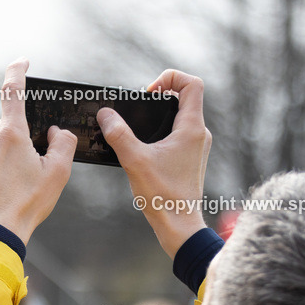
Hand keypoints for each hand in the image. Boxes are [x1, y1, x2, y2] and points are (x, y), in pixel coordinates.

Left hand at [0, 59, 76, 246]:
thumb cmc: (27, 204)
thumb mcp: (58, 174)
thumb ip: (62, 144)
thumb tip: (54, 132)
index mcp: (12, 133)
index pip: (13, 91)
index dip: (17, 71)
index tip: (22, 61)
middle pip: (6, 129)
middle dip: (16, 142)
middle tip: (24, 172)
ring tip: (6, 185)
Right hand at [98, 70, 211, 258]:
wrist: (179, 225)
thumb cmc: (162, 196)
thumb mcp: (134, 161)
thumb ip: (119, 134)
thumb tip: (105, 114)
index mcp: (192, 128)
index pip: (192, 84)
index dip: (170, 78)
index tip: (148, 93)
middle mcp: (199, 134)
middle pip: (186, 98)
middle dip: (160, 96)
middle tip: (139, 108)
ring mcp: (197, 147)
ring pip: (182, 117)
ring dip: (160, 116)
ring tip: (138, 128)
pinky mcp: (191, 159)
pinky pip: (179, 134)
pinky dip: (162, 132)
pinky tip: (144, 148)